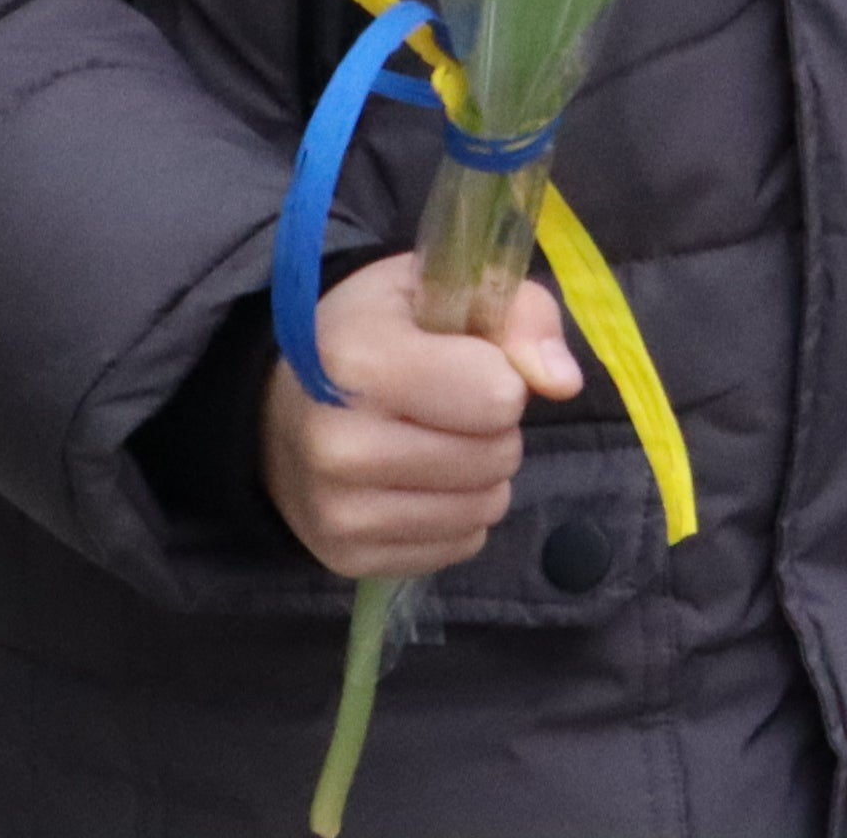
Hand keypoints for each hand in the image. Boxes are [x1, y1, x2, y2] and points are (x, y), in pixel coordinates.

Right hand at [259, 253, 582, 581]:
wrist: (284, 407)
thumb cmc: (380, 334)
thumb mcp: (446, 288)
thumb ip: (522, 316)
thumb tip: (563, 383)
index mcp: (361, 362)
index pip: (498, 396)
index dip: (502, 374)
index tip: (469, 361)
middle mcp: (339, 445)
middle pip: (495, 457)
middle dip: (495, 428)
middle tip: (453, 405)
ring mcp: (338, 511)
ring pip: (483, 508)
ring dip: (482, 476)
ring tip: (440, 441)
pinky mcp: (346, 557)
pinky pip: (458, 547)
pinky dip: (457, 516)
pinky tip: (420, 483)